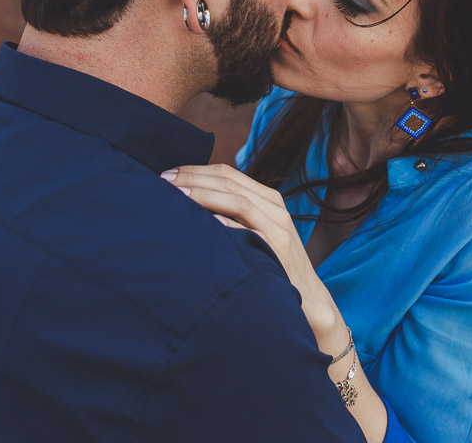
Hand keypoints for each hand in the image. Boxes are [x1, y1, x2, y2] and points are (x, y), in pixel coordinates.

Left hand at [162, 163, 342, 350]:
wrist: (309, 300)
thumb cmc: (271, 265)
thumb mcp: (255, 232)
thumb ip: (232, 214)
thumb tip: (186, 201)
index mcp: (267, 198)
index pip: (227, 173)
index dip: (195, 170)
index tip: (165, 174)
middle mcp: (274, 207)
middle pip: (228, 181)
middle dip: (192, 178)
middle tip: (162, 180)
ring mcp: (279, 227)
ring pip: (238, 200)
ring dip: (203, 195)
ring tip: (176, 196)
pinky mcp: (280, 249)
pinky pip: (250, 230)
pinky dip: (226, 223)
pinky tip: (205, 222)